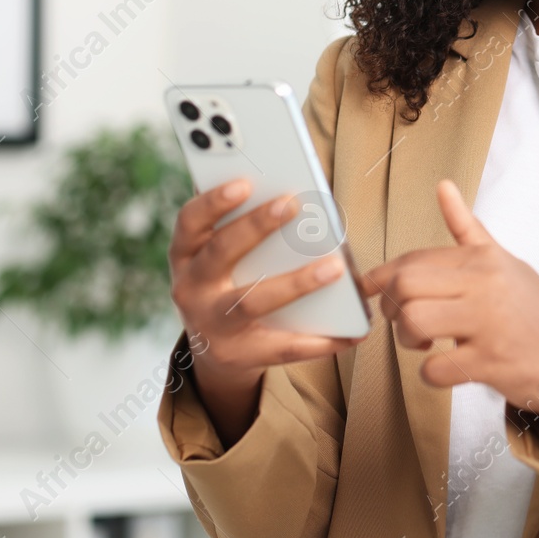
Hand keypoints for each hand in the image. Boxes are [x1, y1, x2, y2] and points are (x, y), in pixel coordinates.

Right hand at [168, 178, 365, 445]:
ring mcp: (210, 324)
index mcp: (186, 253)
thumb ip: (242, 226)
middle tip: (292, 204)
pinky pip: (282, 347)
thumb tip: (289, 193)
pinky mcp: (236, 356)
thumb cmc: (230, 279)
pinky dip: (320, 340)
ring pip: (252, 301)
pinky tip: (352, 331)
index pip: (190, 221)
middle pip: (220, 253)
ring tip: (335, 267)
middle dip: (255, 226)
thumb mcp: (222, 252)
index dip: (213, 201)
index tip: (244, 182)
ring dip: (296, 282)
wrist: (215, 347)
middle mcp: (190, 287)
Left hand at [359, 180, 538, 429]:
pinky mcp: (491, 362)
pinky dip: (431, 374)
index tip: (369, 290)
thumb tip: (443, 187)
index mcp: (483, 259)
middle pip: (407, 285)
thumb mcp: (504, 262)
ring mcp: (488, 324)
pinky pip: (436, 368)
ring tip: (423, 342)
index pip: (414, 259)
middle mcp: (485, 285)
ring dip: (406, 339)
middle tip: (402, 320)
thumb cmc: (533, 311)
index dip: (381, 277)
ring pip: (414, 322)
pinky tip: (446, 367)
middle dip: (391, 307)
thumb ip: (468, 229)